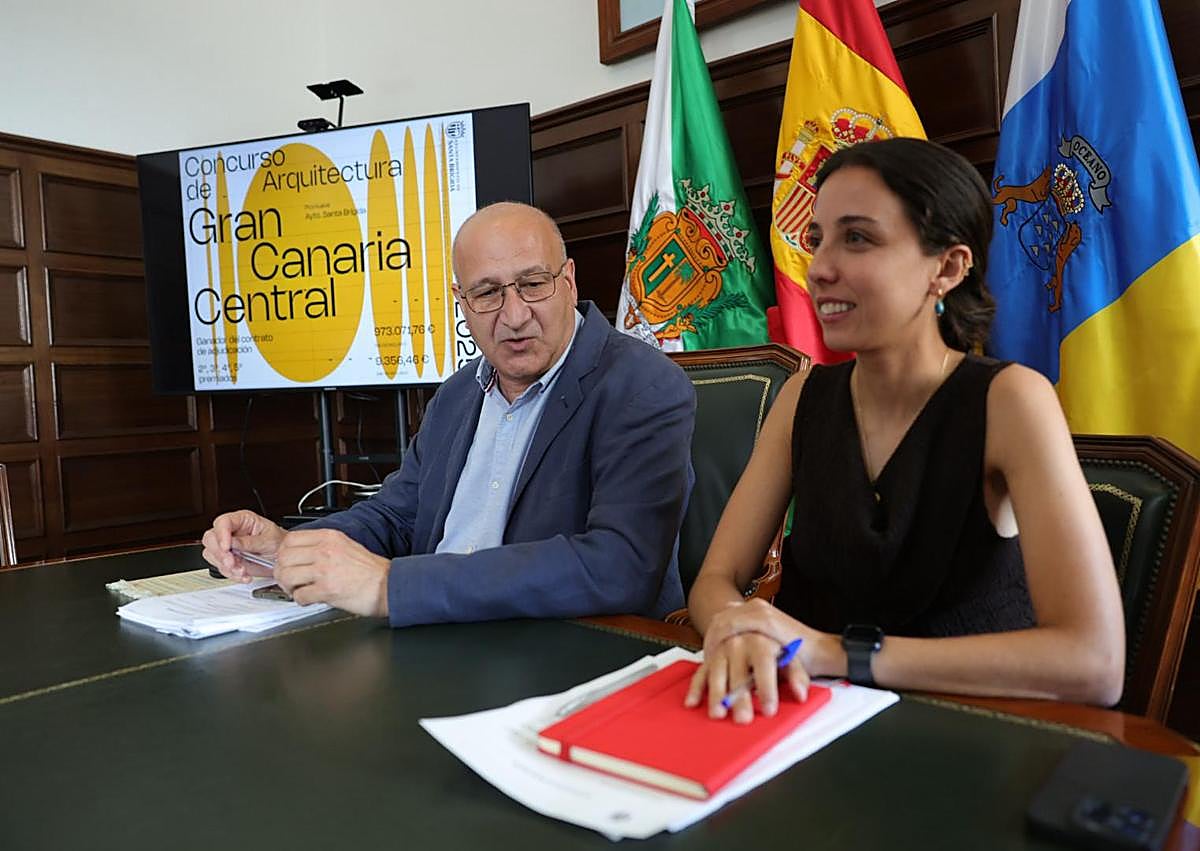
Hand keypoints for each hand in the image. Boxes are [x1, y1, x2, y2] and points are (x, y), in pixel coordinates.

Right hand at [201, 510, 285, 581]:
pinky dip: (231, 574)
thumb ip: (250, 542)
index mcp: (242, 520)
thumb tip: (233, 543)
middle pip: (211, 538)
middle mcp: (232, 531)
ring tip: (242, 570)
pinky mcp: (228, 559)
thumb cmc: (278, 542)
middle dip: (220, 553)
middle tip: (232, 562)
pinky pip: (220, 568)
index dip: (221, 534)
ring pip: (212, 554)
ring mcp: (228, 546)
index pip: (223, 522)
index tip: (227, 547)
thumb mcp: (269, 540)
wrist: (282, 557)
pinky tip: (243, 575)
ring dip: (226, 566)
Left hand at [273, 528, 389, 616]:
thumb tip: (300, 555)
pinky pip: (299, 595)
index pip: (290, 539)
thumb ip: (322, 546)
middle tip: (289, 579)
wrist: (388, 585)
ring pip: (286, 576)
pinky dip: (300, 600)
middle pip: (283, 557)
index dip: (283, 553)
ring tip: (298, 590)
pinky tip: (310, 599)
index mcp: (329, 537)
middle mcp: (325, 551)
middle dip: (282, 571)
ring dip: (288, 587)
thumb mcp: (346, 546)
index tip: (287, 562)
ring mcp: (325, 570)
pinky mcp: (327, 590)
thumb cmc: (371, 571)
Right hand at [684, 598, 831, 723]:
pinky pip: (701, 670)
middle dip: (739, 698)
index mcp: (762, 639)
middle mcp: (739, 641)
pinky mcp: (710, 655)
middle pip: (738, 671)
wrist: (755, 620)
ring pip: (716, 671)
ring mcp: (722, 646)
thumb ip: (797, 674)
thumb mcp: (792, 654)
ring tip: (718, 714)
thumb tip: (801, 693)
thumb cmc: (777, 642)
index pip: (763, 664)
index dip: (766, 687)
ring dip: (716, 694)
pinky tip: (693, 702)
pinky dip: (696, 687)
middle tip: (743, 718)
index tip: (768, 708)